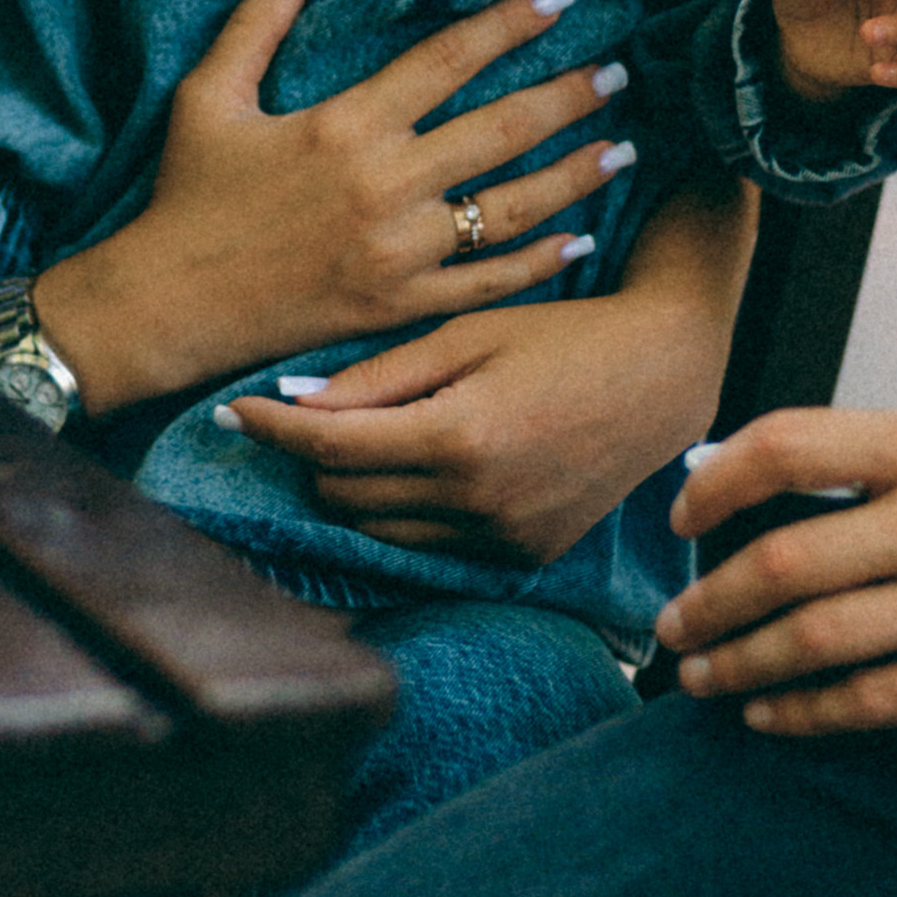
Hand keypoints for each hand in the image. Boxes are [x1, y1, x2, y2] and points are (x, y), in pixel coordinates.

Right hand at [32, 0, 633, 412]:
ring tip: (624, 147)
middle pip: (500, 129)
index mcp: (345, 125)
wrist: (168, 305)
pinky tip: (583, 236)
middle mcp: (384, 184)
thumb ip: (258, 22)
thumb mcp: (209, 97)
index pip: (447, 59)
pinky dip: (541, 260)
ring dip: (574, 174)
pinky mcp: (400, 305)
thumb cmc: (187, 196)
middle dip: (568, 96)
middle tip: (621, 70)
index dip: (509, 24)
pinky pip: (488, 282)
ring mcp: (398, 251)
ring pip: (510, 206)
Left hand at [230, 288, 730, 567]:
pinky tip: (415, 471)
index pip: (330, 448)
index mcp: (458, 438)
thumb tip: (297, 402)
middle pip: (343, 498)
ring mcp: (501, 540)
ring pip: (377, 534)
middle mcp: (476, 503)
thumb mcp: (467, 336)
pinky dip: (404, 515)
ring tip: (358, 442)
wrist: (661, 379)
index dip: (272, 428)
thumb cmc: (561, 337)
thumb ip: (380, 375)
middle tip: (302, 416)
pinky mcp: (520, 560)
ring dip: (352, 491)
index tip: (234, 409)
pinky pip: (427, 548)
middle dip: (310, 459)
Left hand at [655, 405, 896, 731]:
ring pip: (813, 639)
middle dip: (707, 602)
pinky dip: (804, 712)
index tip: (680, 516)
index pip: (787, 447)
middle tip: (669, 627)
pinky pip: (871, 701)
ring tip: (700, 676)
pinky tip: (770, 715)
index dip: (714, 481)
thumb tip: (772, 495)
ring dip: (739, 663)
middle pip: (780, 561)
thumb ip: (888, 468)